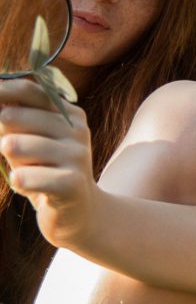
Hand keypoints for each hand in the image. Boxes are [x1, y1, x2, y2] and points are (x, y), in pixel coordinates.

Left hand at [0, 78, 96, 247]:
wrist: (80, 213)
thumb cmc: (46, 171)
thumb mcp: (32, 140)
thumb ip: (13, 118)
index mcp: (69, 114)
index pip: (28, 90)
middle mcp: (77, 130)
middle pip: (12, 116)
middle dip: (0, 136)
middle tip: (14, 154)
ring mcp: (77, 155)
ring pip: (14, 145)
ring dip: (10, 162)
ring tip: (26, 173)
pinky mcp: (72, 183)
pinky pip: (24, 177)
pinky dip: (17, 182)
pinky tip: (29, 187)